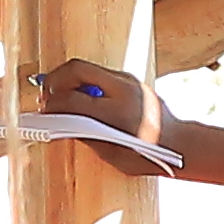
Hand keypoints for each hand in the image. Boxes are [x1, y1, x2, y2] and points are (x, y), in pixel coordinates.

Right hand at [34, 59, 162, 146]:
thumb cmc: (147, 155)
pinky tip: (79, 100)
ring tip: (59, 98)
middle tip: (46, 98)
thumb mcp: (110, 153)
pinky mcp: (130, 80)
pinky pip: (99, 75)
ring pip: (87, 68)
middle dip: (55, 81)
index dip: (51, 106)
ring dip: (69, 80)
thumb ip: (84, 135)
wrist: (180, 143)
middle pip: (76, 69)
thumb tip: (59, 124)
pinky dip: (83, 83)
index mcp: (116, 112)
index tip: (42, 114)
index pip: (71, 99)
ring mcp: (128, 80)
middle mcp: (123, 89)